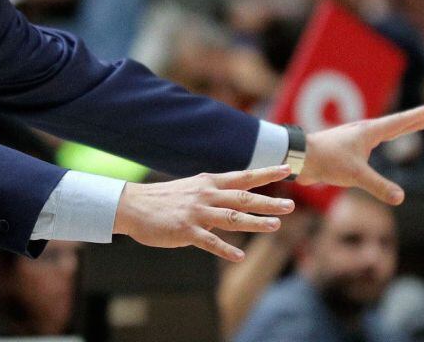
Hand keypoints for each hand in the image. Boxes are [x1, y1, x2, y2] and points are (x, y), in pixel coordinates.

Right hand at [113, 165, 294, 261]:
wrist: (133, 206)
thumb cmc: (163, 200)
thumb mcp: (191, 189)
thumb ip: (212, 197)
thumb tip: (230, 206)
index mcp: (209, 183)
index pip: (243, 177)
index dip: (265, 173)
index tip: (285, 168)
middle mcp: (206, 195)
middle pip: (243, 198)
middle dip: (268, 202)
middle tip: (290, 204)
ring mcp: (197, 213)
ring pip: (232, 218)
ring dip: (255, 223)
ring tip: (276, 226)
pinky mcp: (185, 230)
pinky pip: (209, 241)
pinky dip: (225, 249)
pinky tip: (239, 256)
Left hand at [298, 104, 423, 204]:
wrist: (299, 158)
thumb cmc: (327, 160)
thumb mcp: (356, 174)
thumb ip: (378, 186)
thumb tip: (400, 198)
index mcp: (368, 132)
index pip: (398, 123)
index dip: (415, 118)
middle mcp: (362, 132)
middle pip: (393, 125)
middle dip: (412, 121)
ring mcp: (353, 139)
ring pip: (381, 132)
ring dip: (397, 128)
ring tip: (407, 126)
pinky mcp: (345, 147)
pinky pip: (370, 142)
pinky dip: (381, 139)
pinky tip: (377, 143)